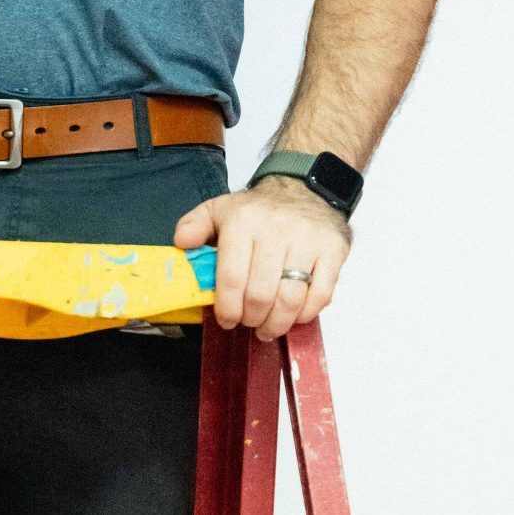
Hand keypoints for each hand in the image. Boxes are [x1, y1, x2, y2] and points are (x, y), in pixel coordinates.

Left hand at [173, 174, 351, 340]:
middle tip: (248, 322)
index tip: (227, 319)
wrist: (305, 187)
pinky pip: (320, 295)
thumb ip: (194, 225)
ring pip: (290, 299)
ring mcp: (306, 239)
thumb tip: (181, 242)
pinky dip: (306, 314)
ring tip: (268, 327)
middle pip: (261, 295)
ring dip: (277, 323)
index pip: (232, 278)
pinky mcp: (331, 249)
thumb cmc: (260, 208)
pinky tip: (294, 314)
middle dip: (251, 319)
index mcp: (243, 221)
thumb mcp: (220, 209)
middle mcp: (275, 229)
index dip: (228, 309)